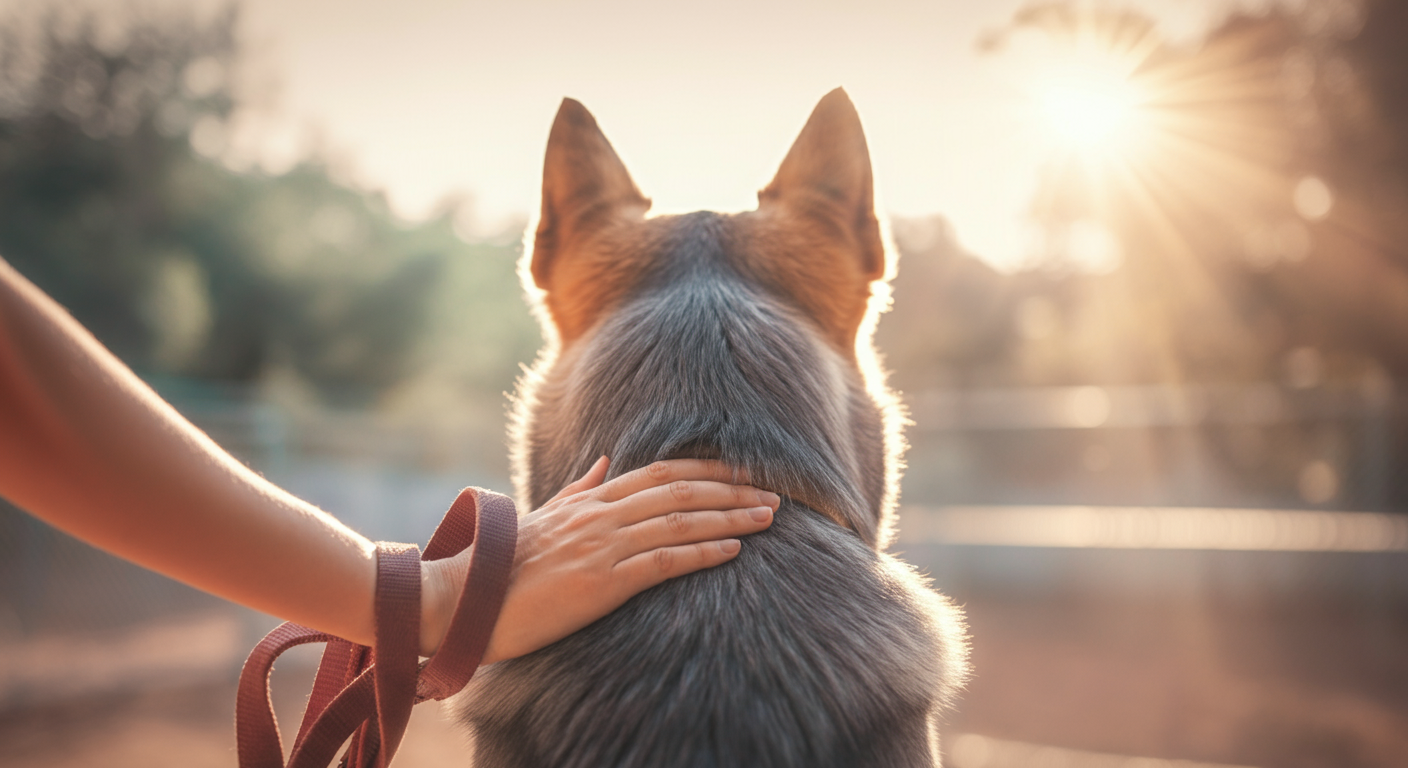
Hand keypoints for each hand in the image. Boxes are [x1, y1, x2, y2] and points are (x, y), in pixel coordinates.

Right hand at [419, 457, 776, 659]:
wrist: (464, 599)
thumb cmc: (503, 565)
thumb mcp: (544, 516)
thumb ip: (579, 487)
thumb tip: (605, 461)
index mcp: (591, 499)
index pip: (661, 473)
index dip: (707, 469)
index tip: (744, 472)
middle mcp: (602, 514)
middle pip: (681, 491)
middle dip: (733, 490)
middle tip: (775, 493)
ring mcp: (603, 545)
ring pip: (680, 521)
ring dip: (730, 517)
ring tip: (769, 518)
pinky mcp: (601, 581)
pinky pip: (662, 561)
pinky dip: (701, 551)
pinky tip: (732, 549)